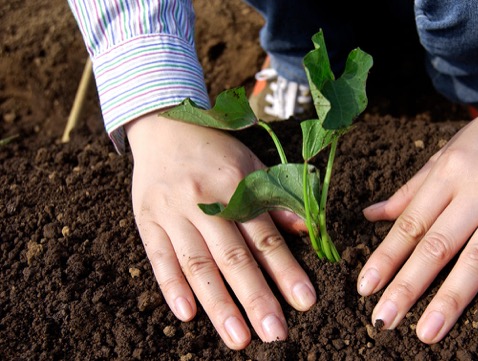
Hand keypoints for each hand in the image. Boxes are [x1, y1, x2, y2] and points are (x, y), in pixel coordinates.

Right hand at [125, 112, 313, 348]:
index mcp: (237, 186)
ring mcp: (173, 212)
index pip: (265, 237)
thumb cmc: (216, 151)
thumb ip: (276, 199)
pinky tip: (187, 315)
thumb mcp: (253, 165)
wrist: (165, 125)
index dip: (286, 270)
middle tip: (275, 334)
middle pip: (233, 257)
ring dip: (218, 305)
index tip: (304, 301)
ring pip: (198, 265)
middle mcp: (205, 201)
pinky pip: (159, 258)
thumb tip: (308, 229)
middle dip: (256, 298)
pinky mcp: (147, 221)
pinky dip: (172, 288)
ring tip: (238, 338)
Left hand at [357, 88, 477, 342]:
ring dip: (452, 296)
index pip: (411, 223)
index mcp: (448, 173)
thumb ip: (410, 190)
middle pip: (438, 245)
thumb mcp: (445, 155)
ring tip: (429, 330)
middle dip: (409, 285)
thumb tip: (370, 215)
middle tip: (385, 320)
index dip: (386, 257)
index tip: (366, 287)